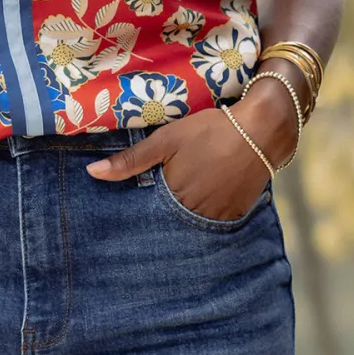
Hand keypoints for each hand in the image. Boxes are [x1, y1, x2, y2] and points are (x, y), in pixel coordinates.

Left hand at [86, 85, 296, 220]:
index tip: (127, 217)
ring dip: (183, 217)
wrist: (262, 130)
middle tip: (154, 211)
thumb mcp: (166, 140)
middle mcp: (195, 214)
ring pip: (191, 224)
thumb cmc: (210, 130)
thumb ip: (130, 160)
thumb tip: (91, 173)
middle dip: (159, 219)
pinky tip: (201, 201)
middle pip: (169, 222)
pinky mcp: (236, 214)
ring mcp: (218, 217)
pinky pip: (214, 223)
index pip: (147, 216)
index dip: (139, 213)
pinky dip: (204, 215)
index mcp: (174, 197)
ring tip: (178, 204)